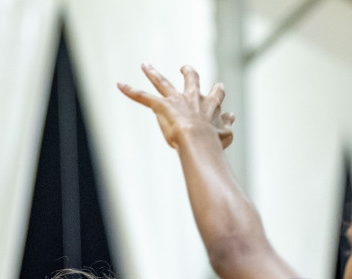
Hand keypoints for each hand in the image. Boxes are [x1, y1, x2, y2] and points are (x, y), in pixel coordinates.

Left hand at [119, 64, 234, 150]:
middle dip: (188, 72)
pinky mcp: (161, 105)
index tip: (218, 88)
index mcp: (211, 104)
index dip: (217, 91)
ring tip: (145, 65)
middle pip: (191, 79)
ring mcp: (176, 100)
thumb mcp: (226, 134)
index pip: (217, 93)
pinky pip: (143, 96)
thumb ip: (227, 124)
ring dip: (152, 73)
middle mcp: (193, 97)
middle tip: (184, 68)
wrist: (199, 140)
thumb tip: (232, 116)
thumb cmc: (214, 141)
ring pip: (162, 82)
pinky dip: (131, 91)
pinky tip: (119, 85)